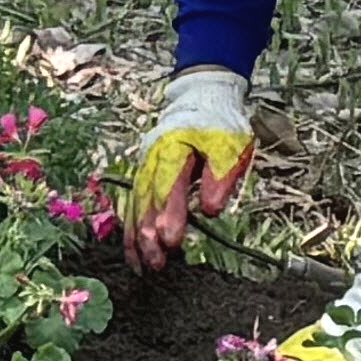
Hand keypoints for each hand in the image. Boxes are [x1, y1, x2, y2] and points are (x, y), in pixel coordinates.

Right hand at [120, 67, 256, 273]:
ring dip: (135, 236)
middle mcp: (153, 158)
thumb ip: (220, 178)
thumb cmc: (219, 122)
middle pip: (146, 200)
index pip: (169, 186)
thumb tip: (210, 211)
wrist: (202, 94)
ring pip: (135, 204)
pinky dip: (131, 226)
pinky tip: (132, 249)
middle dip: (148, 234)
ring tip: (140, 266)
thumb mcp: (230, 146)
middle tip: (155, 264)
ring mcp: (144, 165)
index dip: (169, 215)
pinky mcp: (144, 172)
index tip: (171, 242)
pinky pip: (132, 202)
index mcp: (174, 149)